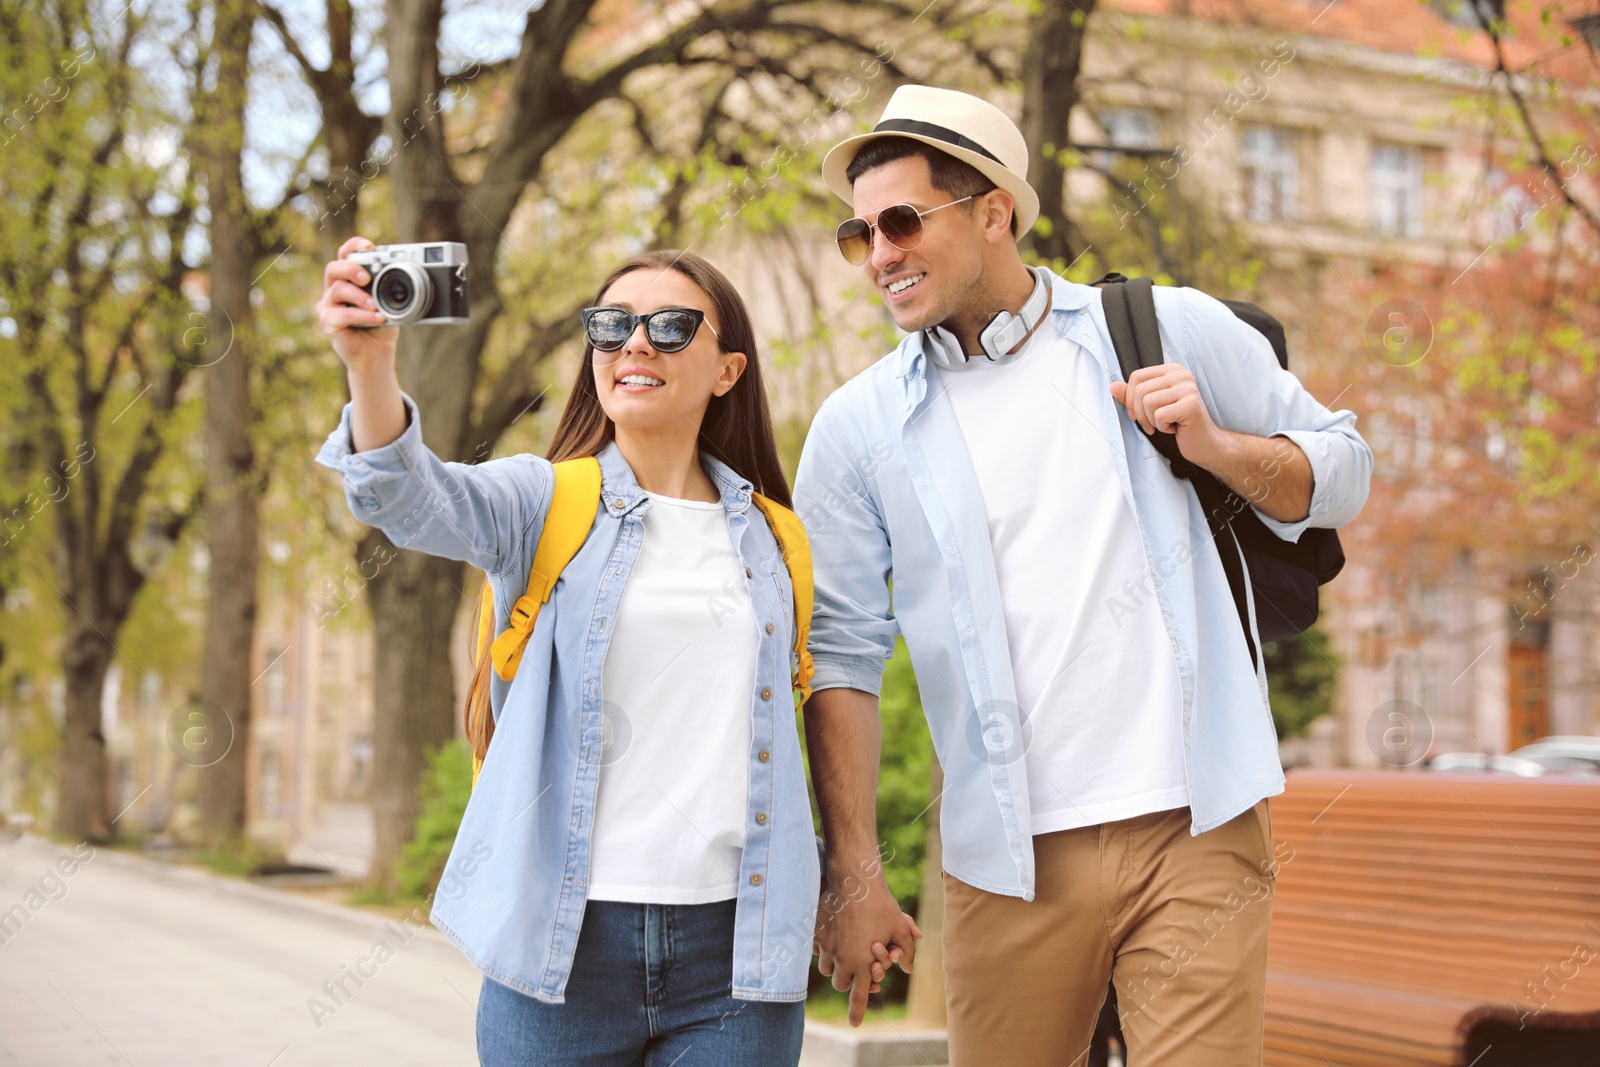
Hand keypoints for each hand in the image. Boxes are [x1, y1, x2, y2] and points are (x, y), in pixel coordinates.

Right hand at [317, 235, 395, 374]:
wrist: (376, 355)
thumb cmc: (381, 326)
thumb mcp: (389, 303)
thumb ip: (390, 288)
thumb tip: (406, 271)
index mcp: (348, 280)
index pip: (345, 255)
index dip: (354, 246)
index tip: (370, 246)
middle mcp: (334, 289)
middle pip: (334, 268)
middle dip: (351, 268)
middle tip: (367, 278)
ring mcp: (328, 306)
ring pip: (337, 290)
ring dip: (359, 296)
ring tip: (375, 305)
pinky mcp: (328, 323)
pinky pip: (342, 314)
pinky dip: (362, 316)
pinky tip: (377, 318)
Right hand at [814, 864, 922, 1027]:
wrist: (853, 880)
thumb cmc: (880, 904)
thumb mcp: (900, 927)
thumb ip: (907, 951)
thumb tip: (908, 968)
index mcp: (863, 963)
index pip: (858, 996)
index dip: (857, 1012)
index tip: (854, 1024)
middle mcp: (842, 959)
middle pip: (841, 984)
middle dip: (849, 981)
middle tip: (855, 970)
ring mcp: (826, 947)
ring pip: (828, 968)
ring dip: (837, 965)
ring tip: (846, 950)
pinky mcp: (815, 934)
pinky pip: (817, 950)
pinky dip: (824, 949)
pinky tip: (834, 934)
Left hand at [1109, 363, 1222, 466]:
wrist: (1204, 442)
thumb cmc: (1178, 423)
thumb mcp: (1151, 406)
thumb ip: (1132, 395)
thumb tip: (1113, 386)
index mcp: (1171, 370)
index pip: (1136, 376)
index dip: (1130, 399)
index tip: (1139, 413)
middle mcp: (1181, 374)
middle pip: (1140, 390)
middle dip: (1140, 413)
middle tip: (1153, 423)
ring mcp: (1188, 388)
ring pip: (1147, 402)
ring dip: (1151, 420)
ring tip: (1166, 424)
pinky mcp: (1191, 404)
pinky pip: (1159, 415)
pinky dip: (1162, 427)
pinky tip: (1175, 427)